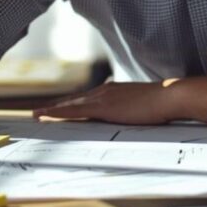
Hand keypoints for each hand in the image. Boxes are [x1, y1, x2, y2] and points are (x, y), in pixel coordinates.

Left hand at [33, 81, 179, 124]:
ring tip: (37, 115)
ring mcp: (102, 97)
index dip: (71, 104)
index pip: (86, 99)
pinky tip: (47, 116)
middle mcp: (104, 91)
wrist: (169, 96)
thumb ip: (131, 109)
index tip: (59, 108)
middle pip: (74, 100)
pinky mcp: (103, 107)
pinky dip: (58, 113)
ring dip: (52, 110)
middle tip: (38, 112)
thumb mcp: (142, 106)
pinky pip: (74, 111)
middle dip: (56, 106)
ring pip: (70, 105)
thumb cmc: (161, 103)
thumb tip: (131, 114)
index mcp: (113, 91)